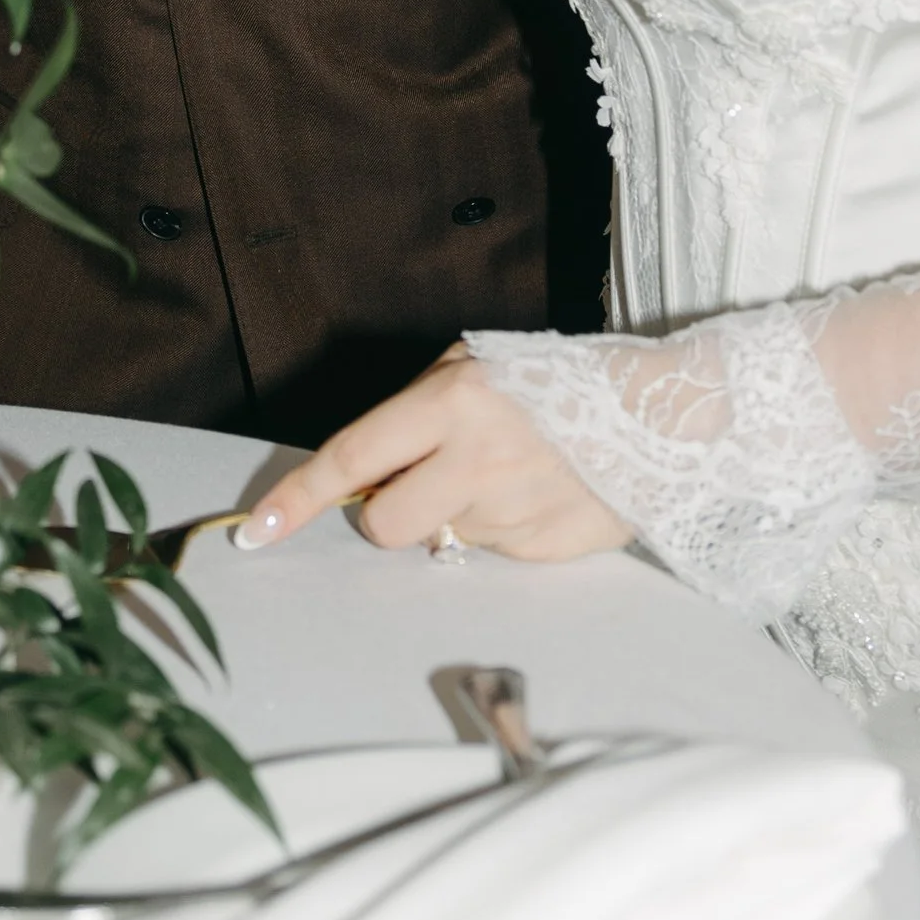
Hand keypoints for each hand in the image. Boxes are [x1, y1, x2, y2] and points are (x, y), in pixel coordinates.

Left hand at [231, 347, 634, 562]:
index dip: (298, 497)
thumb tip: (365, 473)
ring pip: (440, 539)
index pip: (353, 458)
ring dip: (455, 514)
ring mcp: (511, 513)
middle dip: (389, 511)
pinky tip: (536, 493)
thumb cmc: (552, 380)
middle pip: (386, 525)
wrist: (661, 414)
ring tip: (505, 473)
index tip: (258, 530)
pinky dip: (500, 529)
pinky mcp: (543, 552)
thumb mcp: (473, 366)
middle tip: (424, 479)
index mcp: (453, 403)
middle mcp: (477, 461)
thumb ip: (415, 412)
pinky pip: (491, 552)